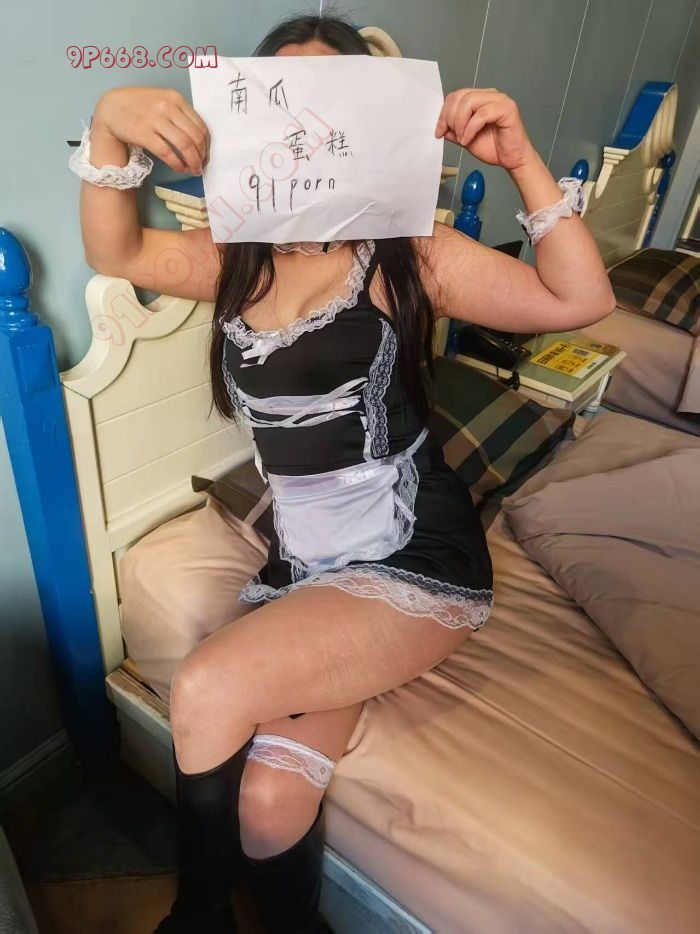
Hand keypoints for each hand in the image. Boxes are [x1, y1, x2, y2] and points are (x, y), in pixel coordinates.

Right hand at [94, 86, 208, 174]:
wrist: (110, 107)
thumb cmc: (137, 106)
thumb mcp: (161, 100)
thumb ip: (179, 114)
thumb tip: (198, 139)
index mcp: (175, 98)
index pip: (200, 124)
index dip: (207, 144)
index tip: (206, 154)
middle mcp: (167, 107)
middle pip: (195, 136)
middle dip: (202, 155)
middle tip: (201, 165)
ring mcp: (155, 120)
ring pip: (184, 145)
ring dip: (193, 161)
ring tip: (193, 170)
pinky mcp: (144, 134)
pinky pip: (168, 153)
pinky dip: (177, 164)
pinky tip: (180, 168)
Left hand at [435, 88, 534, 172]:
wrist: (512, 160)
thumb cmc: (494, 148)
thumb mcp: (466, 139)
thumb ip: (454, 131)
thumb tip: (441, 128)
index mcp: (480, 98)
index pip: (456, 96)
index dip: (444, 113)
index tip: (438, 131)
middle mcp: (489, 95)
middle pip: (461, 96)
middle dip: (450, 117)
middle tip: (452, 134)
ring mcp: (499, 100)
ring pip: (470, 102)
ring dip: (460, 122)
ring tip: (462, 139)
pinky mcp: (507, 109)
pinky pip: (482, 114)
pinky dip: (470, 128)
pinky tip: (467, 140)